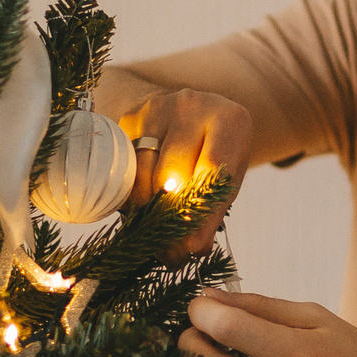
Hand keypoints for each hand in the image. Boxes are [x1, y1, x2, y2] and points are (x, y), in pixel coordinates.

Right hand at [124, 88, 253, 259]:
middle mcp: (193, 106)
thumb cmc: (219, 150)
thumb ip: (214, 210)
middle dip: (170, 216)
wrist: (199, 112)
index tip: (191, 246)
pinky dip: (132, 191)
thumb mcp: (229, 178)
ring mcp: (158, 108)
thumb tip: (192, 249)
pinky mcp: (132, 116)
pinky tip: (143, 204)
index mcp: (230, 120)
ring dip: (148, 208)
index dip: (199, 212)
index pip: (212, 169)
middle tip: (170, 249)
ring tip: (157, 231)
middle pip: (172, 172)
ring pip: (143, 171)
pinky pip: (126, 165)